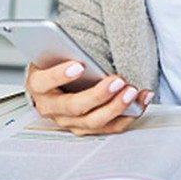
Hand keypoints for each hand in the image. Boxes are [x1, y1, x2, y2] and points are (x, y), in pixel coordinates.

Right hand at [25, 62, 153, 135]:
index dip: (60, 75)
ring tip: (132, 91)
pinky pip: (110, 126)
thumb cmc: (53, 65)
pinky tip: (142, 99)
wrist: (51, 85)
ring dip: (117, 106)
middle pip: (75, 107)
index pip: (44, 82)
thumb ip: (62, 52)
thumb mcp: (51, 55)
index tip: (79, 65)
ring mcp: (69, 122)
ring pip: (94, 121)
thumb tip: (82, 51)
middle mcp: (51, 108)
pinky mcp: (87, 128)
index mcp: (38, 86)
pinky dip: (129, 114)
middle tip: (117, 81)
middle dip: (98, 95)